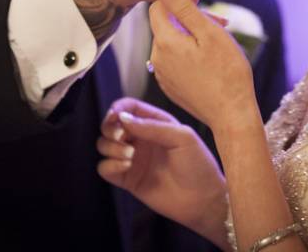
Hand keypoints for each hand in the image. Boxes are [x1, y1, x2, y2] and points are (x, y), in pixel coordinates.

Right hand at [97, 98, 226, 235]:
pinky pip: (105, 168)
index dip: (117, 108)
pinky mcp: (128, 179)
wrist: (203, 200)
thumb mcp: (182, 137)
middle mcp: (142, 139)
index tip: (115, 116)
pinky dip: (109, 165)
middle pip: (111, 125)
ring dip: (111, 147)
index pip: (129, 107)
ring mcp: (133, 159)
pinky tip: (126, 166)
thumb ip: (153, 126)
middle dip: (110, 128)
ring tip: (130, 155)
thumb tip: (123, 118)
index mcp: (156, 124)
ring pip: (105, 145)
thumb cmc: (199, 165)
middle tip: (121, 136)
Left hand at [148, 0, 257, 130]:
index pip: (157, 7)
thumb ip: (183, 6)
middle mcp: (157, 59)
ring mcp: (162, 75)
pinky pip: (174, 60)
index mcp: (164, 42)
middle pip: (166, 25)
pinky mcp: (171, 86)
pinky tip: (210, 59)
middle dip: (190, 17)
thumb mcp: (209, 32)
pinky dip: (189, 52)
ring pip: (171, 42)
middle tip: (221, 21)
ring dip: (192, 35)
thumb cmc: (227, 71)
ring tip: (219, 40)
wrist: (232, 115)